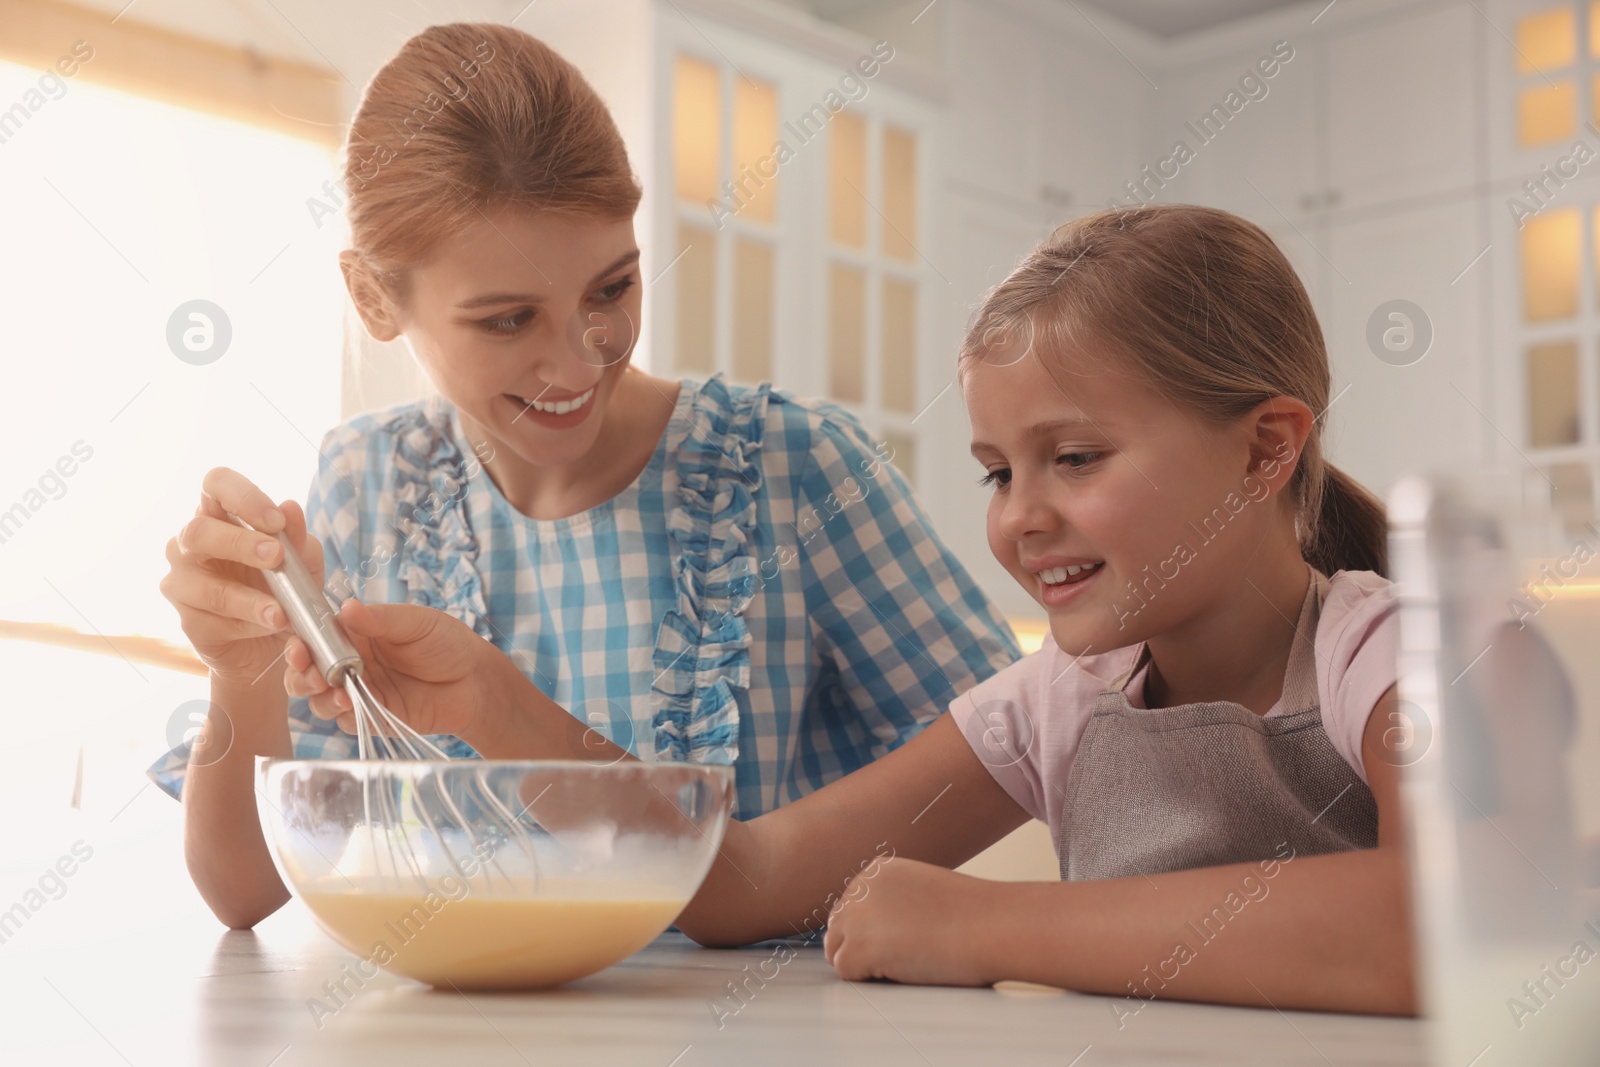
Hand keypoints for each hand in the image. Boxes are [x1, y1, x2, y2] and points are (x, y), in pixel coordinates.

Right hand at [160, 468, 320, 683]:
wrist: (276, 642)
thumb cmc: (284, 588)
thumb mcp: (303, 561)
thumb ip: (297, 537)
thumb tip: (290, 507)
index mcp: (219, 516)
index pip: (215, 484)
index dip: (242, 496)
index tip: (275, 521)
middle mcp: (190, 544)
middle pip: (198, 531)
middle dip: (240, 543)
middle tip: (276, 557)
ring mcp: (182, 582)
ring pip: (203, 585)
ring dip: (248, 598)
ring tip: (282, 612)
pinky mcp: (188, 621)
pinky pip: (213, 620)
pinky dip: (248, 623)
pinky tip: (270, 624)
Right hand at [282, 598, 502, 742]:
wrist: (474, 682)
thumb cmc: (447, 643)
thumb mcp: (416, 623)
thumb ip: (380, 620)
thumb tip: (345, 607)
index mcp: (356, 634)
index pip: (315, 637)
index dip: (301, 642)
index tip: (298, 648)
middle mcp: (350, 662)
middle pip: (308, 671)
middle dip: (301, 675)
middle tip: (313, 675)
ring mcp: (359, 691)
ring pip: (320, 699)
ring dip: (321, 698)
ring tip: (337, 693)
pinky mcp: (371, 717)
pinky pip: (345, 721)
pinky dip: (342, 716)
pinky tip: (352, 706)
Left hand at [823, 857, 999, 986]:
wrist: (992, 926)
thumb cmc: (972, 916)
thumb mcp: (922, 892)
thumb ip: (892, 903)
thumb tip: (873, 931)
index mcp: (877, 870)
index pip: (851, 907)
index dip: (873, 930)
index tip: (904, 937)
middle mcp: (859, 886)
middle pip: (837, 927)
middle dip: (861, 946)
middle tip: (903, 955)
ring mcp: (856, 916)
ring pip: (836, 951)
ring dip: (863, 964)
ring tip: (904, 962)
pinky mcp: (859, 948)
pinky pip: (846, 972)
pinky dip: (869, 979)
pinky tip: (903, 970)